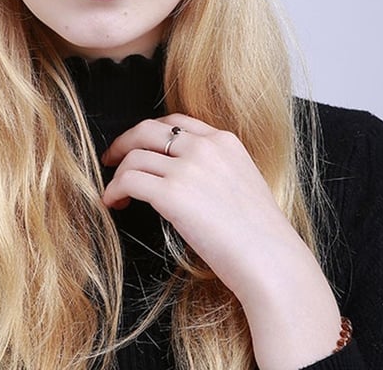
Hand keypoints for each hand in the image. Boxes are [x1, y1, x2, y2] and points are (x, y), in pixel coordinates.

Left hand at [101, 112, 341, 369]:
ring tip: (115, 191)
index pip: (176, 121)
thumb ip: (216, 168)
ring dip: (118, 173)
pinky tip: (113, 202)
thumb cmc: (261, 236)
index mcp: (224, 141)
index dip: (151, 132)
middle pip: (147, 129)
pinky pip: (129, 180)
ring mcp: (187, 167)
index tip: (138, 145)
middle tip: (111, 158)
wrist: (271, 261)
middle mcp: (204, 146)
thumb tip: (186, 176)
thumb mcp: (243, 182)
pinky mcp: (172, 192)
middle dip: (124, 142)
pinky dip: (114, 190)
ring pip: (134, 155)